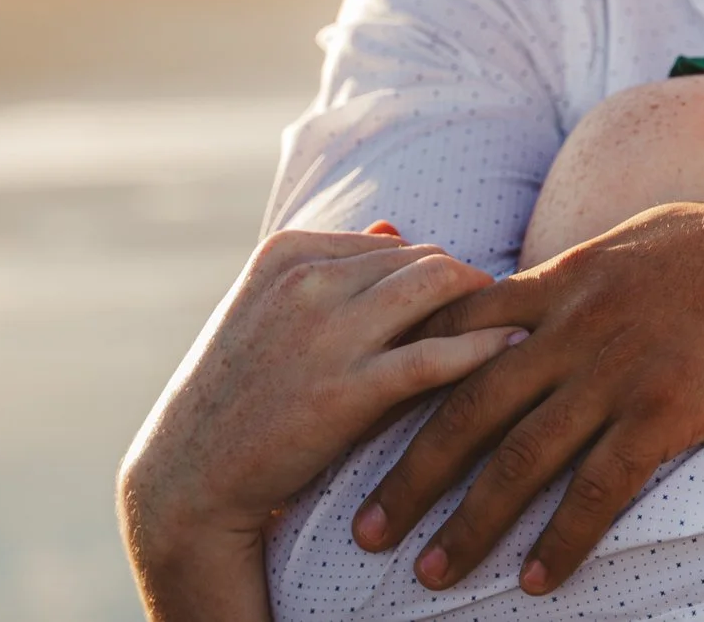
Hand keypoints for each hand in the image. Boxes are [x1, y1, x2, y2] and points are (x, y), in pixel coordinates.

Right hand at [117, 227, 516, 619]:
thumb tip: (395, 226)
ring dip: (482, 304)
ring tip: (514, 324)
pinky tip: (514, 348)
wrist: (189, 477)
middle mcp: (307, 281)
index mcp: (288, 252)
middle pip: (424, 259)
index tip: (462, 299)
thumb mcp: (267, 311)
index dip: (435, 271)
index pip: (397, 242)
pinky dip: (485, 347)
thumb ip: (331, 265)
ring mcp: (326, 333)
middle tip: (501, 313)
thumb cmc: (238, 395)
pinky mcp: (347, 390)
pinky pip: (438, 354)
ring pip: (438, 287)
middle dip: (466, 285)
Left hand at [350, 145, 703, 594]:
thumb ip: (587, 275)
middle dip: (409, 473)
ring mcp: (624, 365)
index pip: (461, 329)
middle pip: (469, 406)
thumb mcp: (646, 238)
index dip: (406, 381)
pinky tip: (537, 579)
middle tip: (364, 531)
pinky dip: (564, 539)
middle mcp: (581, 320)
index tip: (362, 425)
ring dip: (469, 523)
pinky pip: (601, 486)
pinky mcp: (674, 407)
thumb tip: (545, 293)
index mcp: (570, 273)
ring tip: (429, 573)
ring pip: (522, 457)